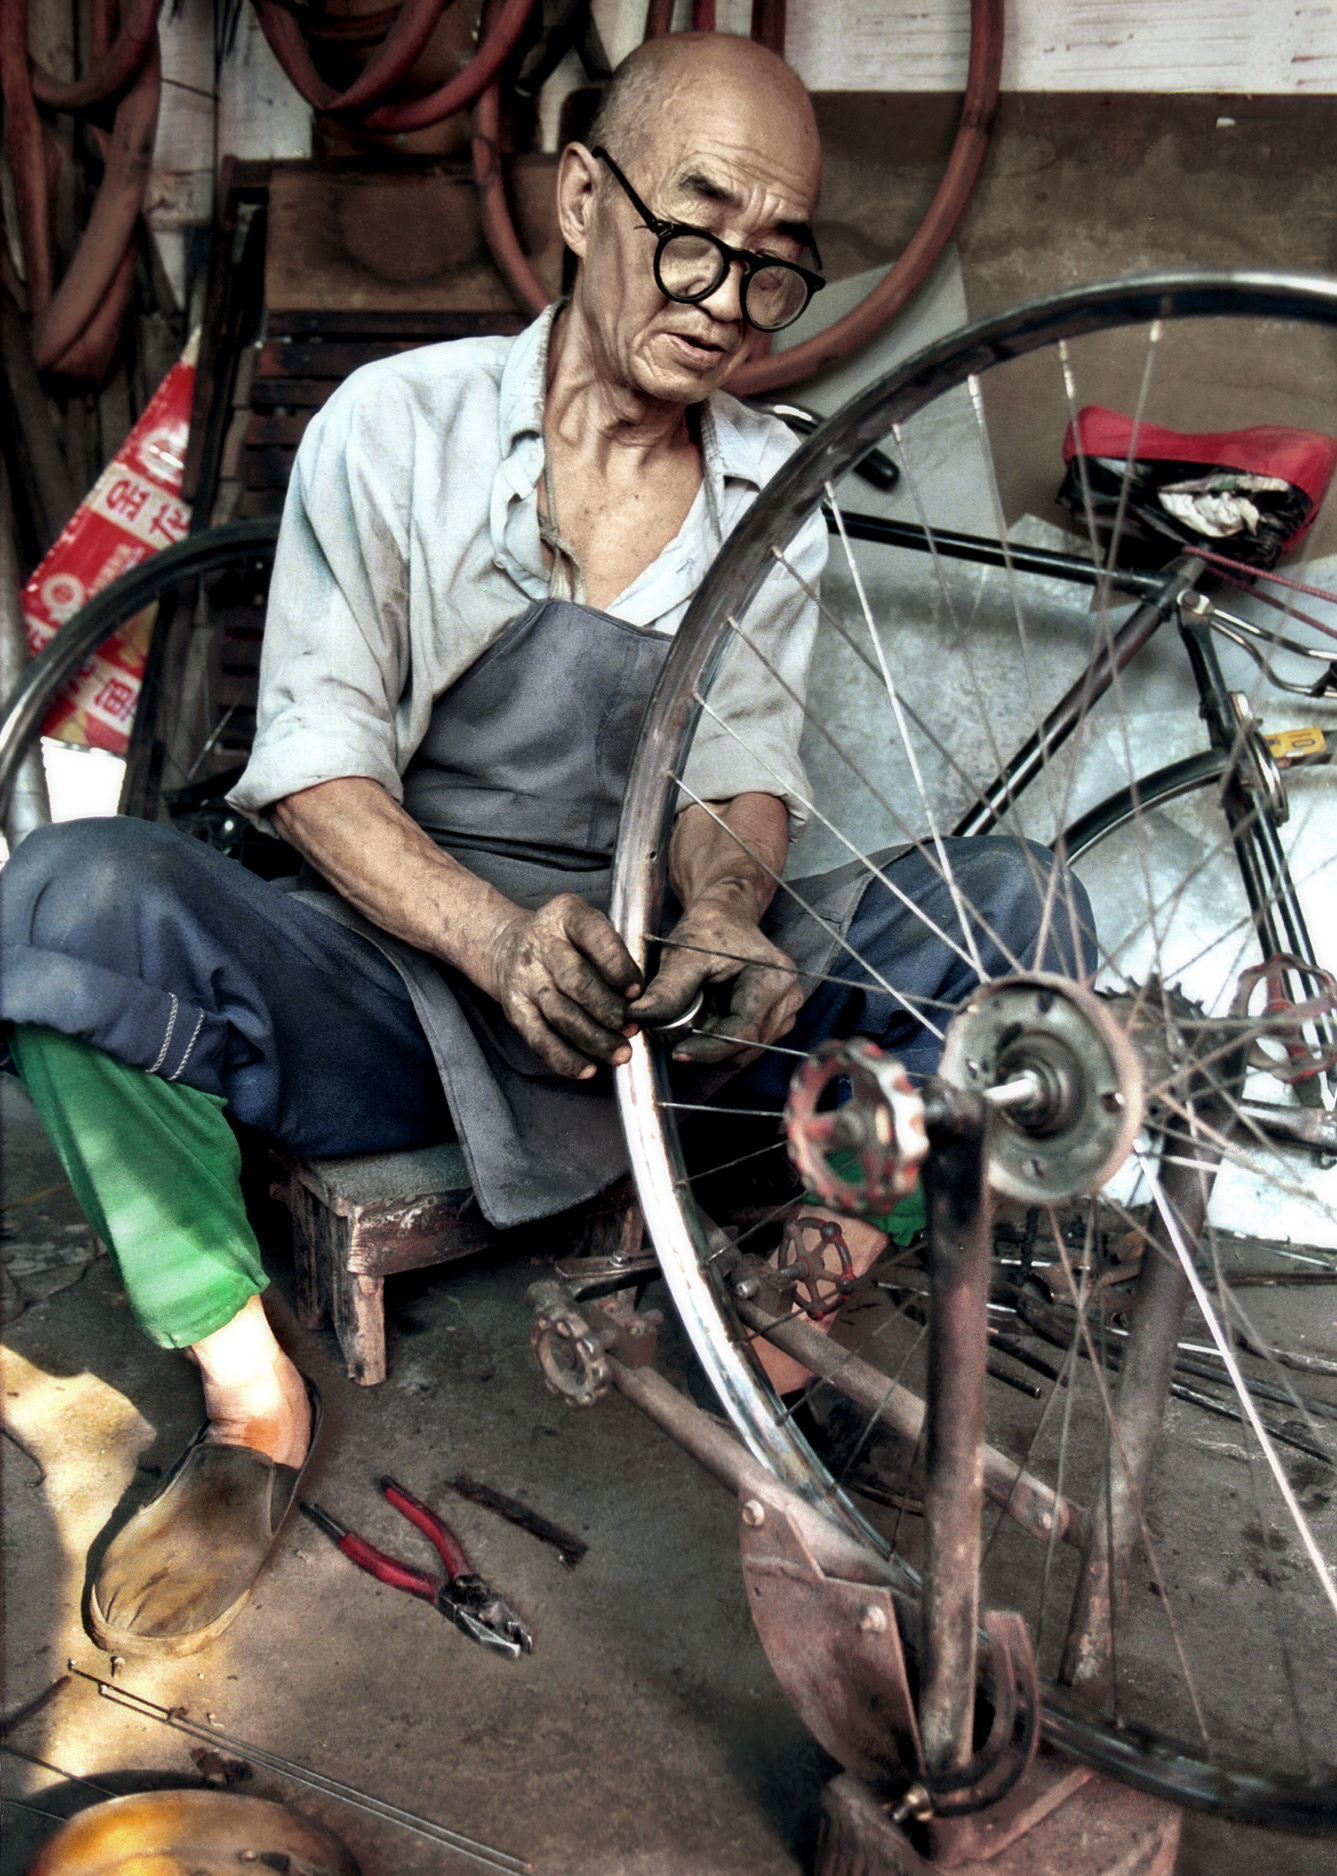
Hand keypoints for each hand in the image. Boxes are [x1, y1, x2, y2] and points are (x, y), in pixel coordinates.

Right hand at [487, 894, 643, 1078]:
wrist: (508, 947)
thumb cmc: (567, 940)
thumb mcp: (590, 926)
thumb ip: (616, 952)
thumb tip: (645, 996)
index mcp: (566, 915)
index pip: (594, 937)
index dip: (617, 966)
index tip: (638, 991)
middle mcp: (541, 944)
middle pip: (576, 981)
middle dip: (609, 1009)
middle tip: (632, 1028)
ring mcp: (525, 978)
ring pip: (561, 1014)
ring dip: (594, 1039)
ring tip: (621, 1053)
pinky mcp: (515, 1009)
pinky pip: (540, 1038)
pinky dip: (565, 1058)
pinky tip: (588, 1069)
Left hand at [632, 888, 804, 1065]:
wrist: (725, 915)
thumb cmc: (709, 928)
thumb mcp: (683, 954)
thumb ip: (667, 989)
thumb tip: (640, 1018)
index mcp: (774, 979)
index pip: (743, 1032)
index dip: (708, 1049)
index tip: (677, 1054)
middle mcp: (788, 998)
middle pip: (746, 1046)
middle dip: (708, 1050)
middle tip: (673, 1041)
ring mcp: (785, 1010)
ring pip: (745, 1051)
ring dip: (714, 1048)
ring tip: (688, 1026)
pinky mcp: (776, 1018)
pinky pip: (746, 1044)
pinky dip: (721, 1042)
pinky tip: (704, 1024)